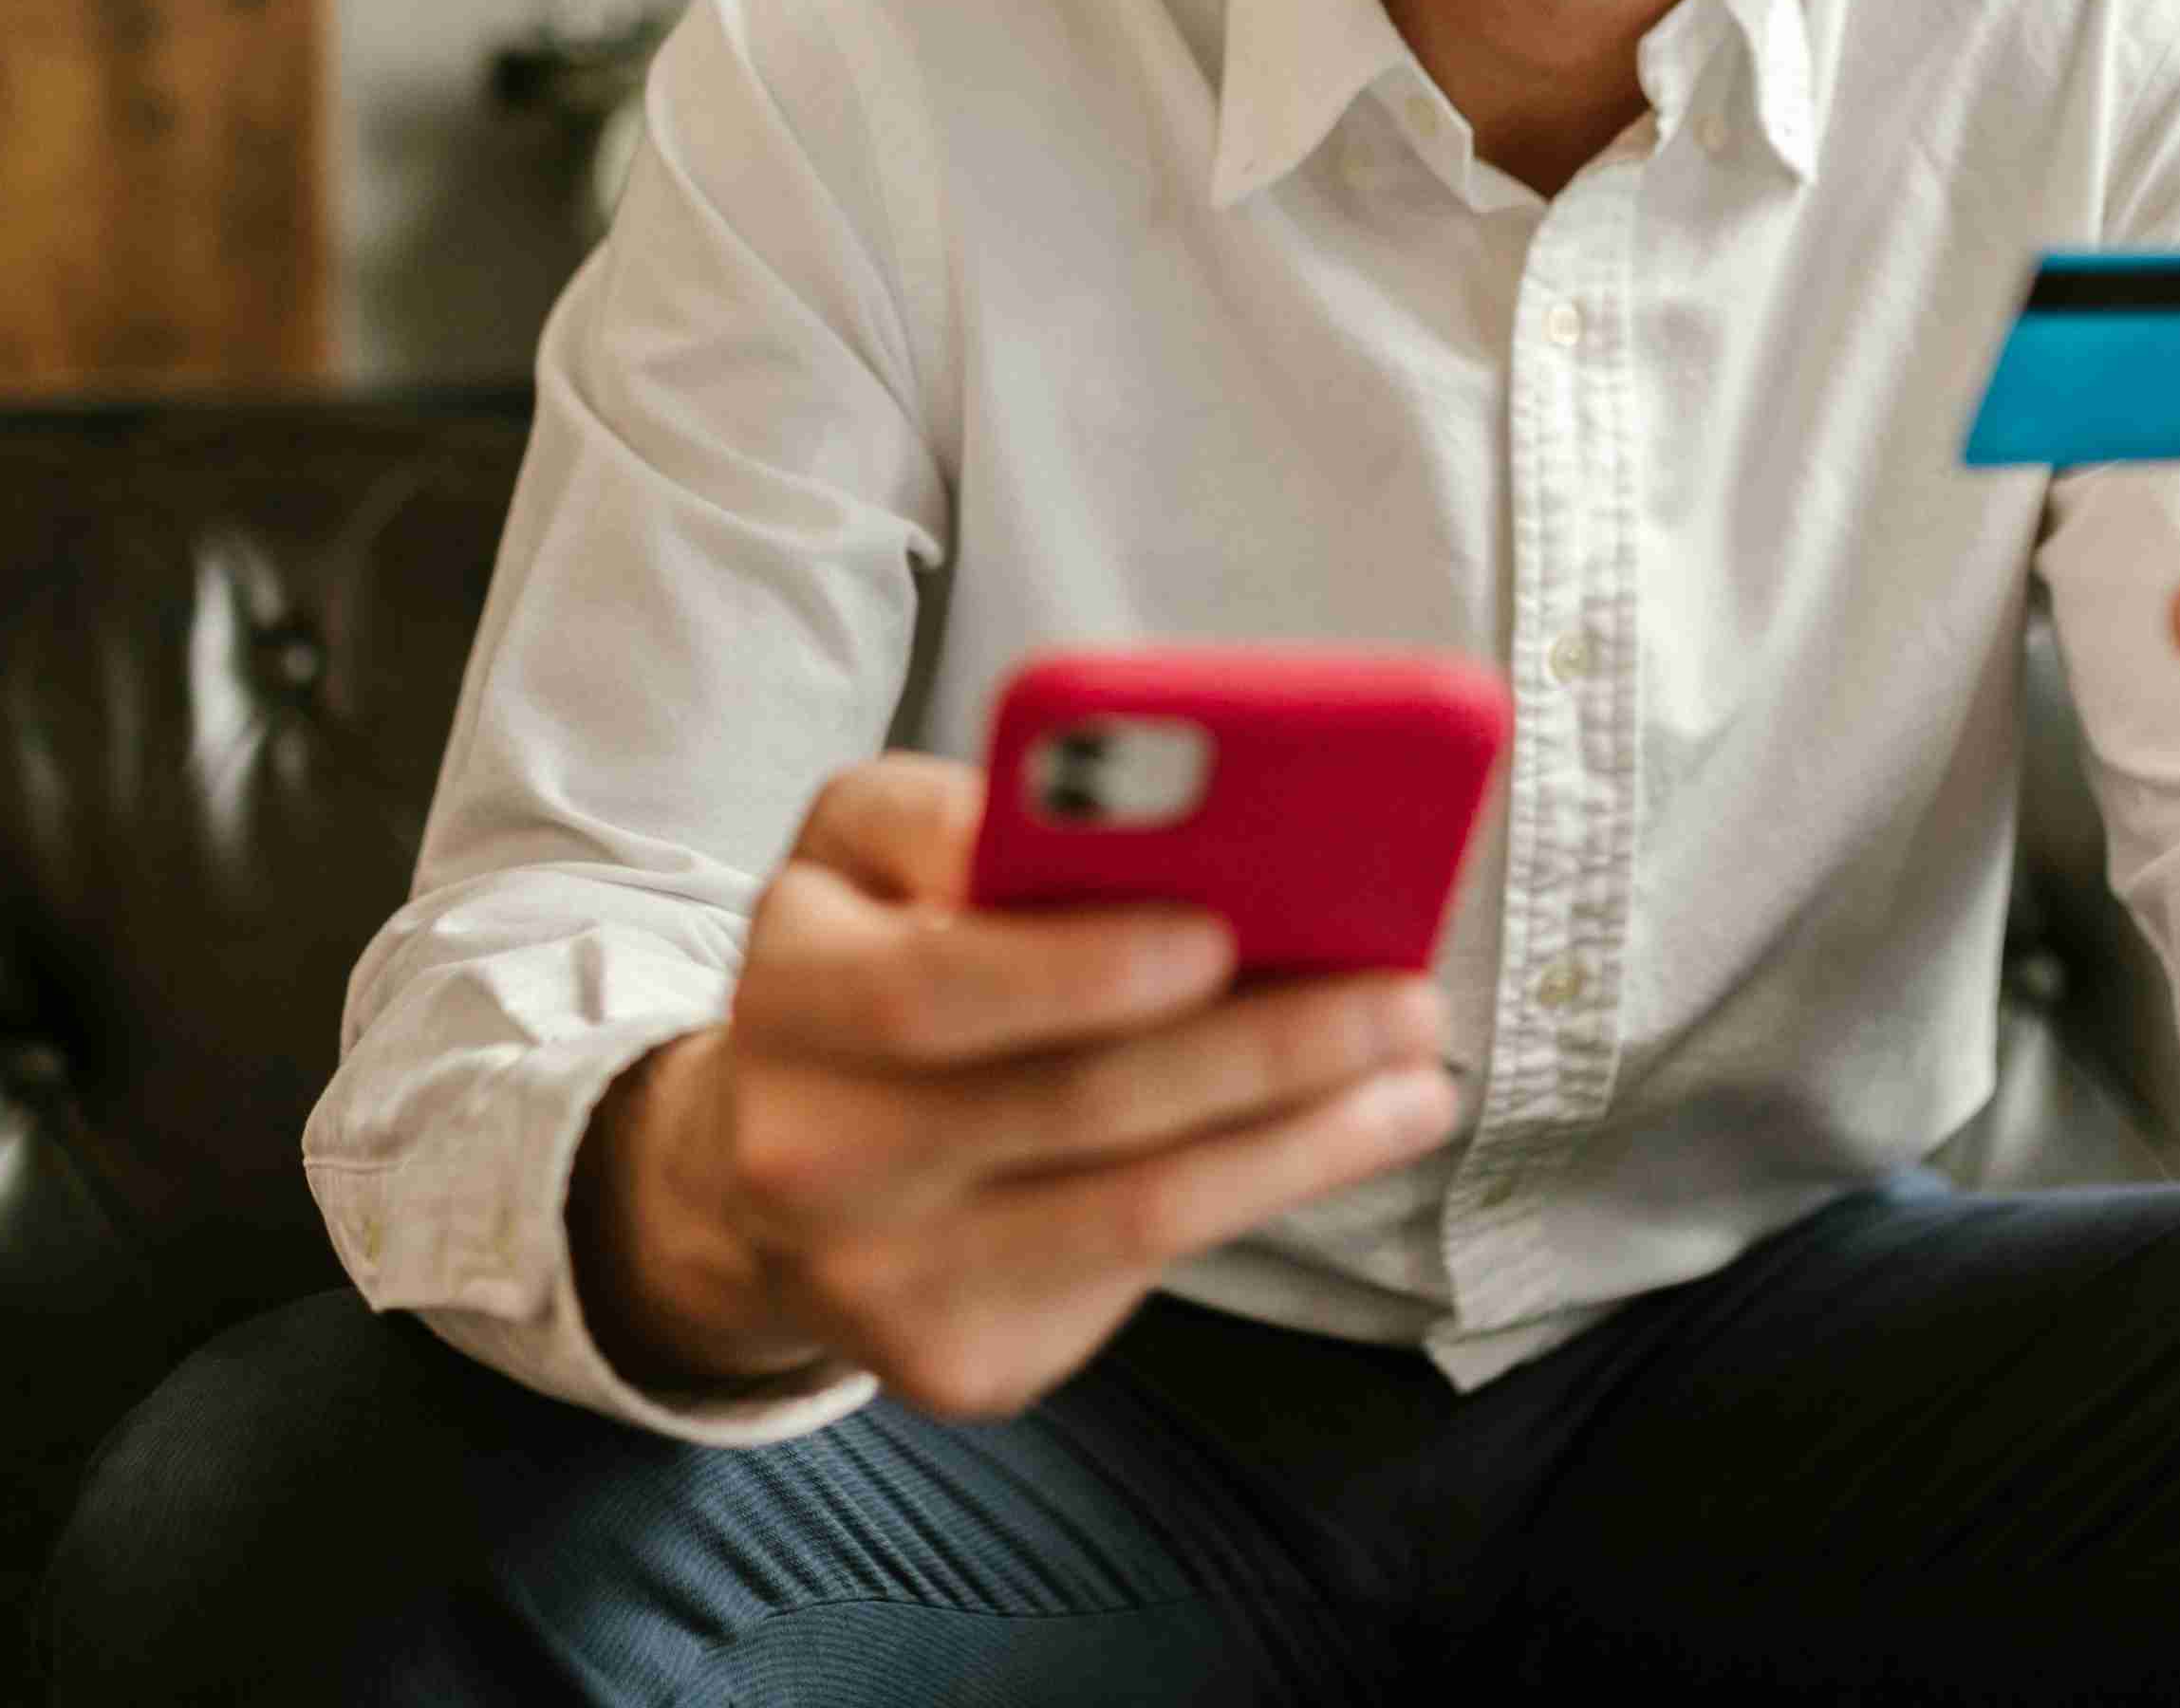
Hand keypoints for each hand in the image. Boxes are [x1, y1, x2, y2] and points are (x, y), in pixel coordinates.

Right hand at [573, 753, 1456, 1421]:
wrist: (762, 1170)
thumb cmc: (862, 962)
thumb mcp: (863, 849)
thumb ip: (965, 814)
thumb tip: (1134, 825)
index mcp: (788, 996)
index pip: (936, 991)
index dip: (1082, 966)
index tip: (1223, 929)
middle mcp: (816, 1156)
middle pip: (1075, 1106)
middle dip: (1266, 1049)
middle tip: (1405, 1001)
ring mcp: (882, 1283)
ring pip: (1136, 1212)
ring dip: (1304, 1140)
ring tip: (1416, 1081)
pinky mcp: (958, 1365)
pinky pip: (1134, 1276)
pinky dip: (1254, 1197)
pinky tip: (1337, 1140)